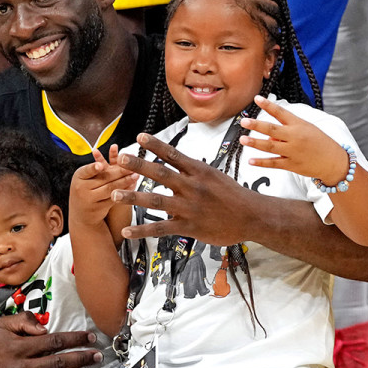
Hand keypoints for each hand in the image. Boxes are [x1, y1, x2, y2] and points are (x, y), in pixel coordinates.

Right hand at [70, 145, 135, 226]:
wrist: (81, 214)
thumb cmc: (87, 189)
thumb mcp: (86, 177)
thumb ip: (99, 167)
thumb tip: (117, 150)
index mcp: (79, 176)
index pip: (87, 170)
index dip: (94, 168)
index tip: (101, 165)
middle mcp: (81, 188)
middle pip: (103, 178)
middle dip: (120, 171)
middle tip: (133, 166)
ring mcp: (89, 199)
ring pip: (110, 188)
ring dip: (125, 181)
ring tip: (136, 175)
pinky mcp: (99, 208)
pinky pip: (114, 198)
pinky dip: (124, 191)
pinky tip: (133, 187)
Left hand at [113, 133, 257, 245]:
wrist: (252, 216)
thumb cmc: (235, 196)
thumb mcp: (216, 176)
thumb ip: (195, 173)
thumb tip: (179, 165)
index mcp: (199, 171)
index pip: (173, 154)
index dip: (155, 145)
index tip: (139, 136)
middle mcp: (192, 187)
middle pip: (161, 173)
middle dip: (139, 166)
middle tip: (121, 159)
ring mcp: (189, 207)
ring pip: (156, 201)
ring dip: (133, 198)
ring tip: (114, 195)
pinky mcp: (189, 226)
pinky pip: (162, 228)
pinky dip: (143, 230)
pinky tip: (128, 231)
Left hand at [240, 94, 349, 181]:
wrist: (333, 162)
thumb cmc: (320, 142)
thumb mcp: (308, 129)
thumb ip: (288, 129)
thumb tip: (269, 134)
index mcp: (299, 125)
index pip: (281, 112)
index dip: (268, 105)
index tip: (257, 98)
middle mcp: (295, 137)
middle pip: (272, 129)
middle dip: (256, 125)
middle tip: (244, 121)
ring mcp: (293, 152)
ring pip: (270, 146)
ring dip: (255, 143)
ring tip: (243, 139)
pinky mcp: (291, 165)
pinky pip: (273, 163)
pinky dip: (261, 162)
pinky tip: (250, 161)